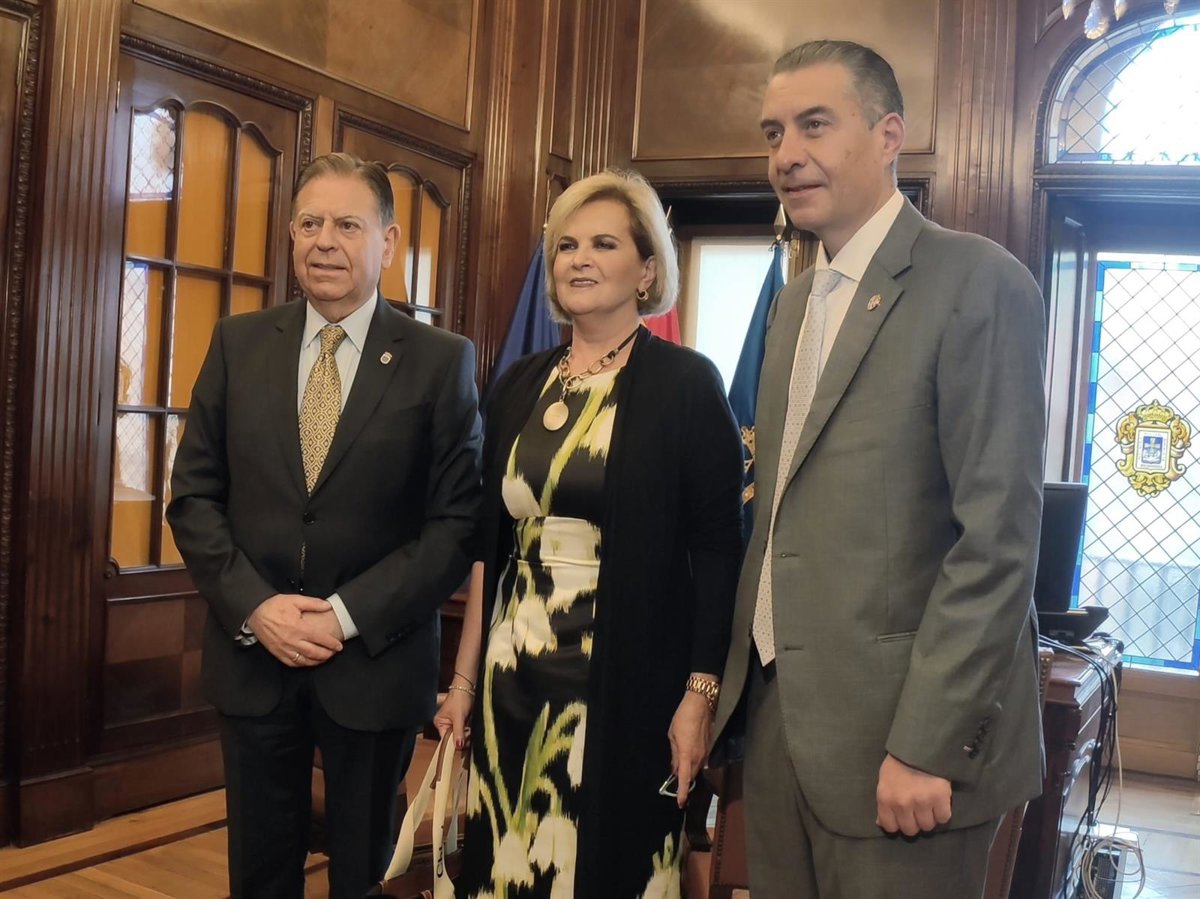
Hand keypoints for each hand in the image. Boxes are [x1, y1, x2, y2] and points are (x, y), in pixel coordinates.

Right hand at [247, 594, 343, 666]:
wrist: (255, 612)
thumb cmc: (274, 606)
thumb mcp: (295, 600)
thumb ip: (313, 603)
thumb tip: (327, 606)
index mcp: (298, 627)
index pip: (320, 639)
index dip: (332, 643)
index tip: (339, 646)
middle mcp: (292, 640)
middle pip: (314, 652)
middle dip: (327, 654)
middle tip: (334, 653)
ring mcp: (284, 648)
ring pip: (304, 660)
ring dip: (316, 661)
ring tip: (324, 658)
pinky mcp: (277, 652)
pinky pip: (291, 663)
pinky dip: (302, 664)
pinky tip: (308, 661)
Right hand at [433, 688, 473, 750]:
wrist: (468, 688)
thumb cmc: (459, 699)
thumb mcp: (458, 716)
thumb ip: (458, 731)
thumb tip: (458, 746)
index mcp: (440, 723)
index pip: (445, 739)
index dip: (453, 742)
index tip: (462, 744)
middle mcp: (445, 725)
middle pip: (453, 738)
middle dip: (462, 737)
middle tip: (468, 732)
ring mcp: (454, 724)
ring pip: (460, 736)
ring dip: (466, 734)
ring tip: (470, 728)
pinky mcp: (461, 722)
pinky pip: (465, 731)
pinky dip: (468, 731)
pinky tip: (471, 727)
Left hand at [668, 691, 712, 809]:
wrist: (701, 704)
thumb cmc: (683, 718)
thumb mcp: (672, 735)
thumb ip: (674, 754)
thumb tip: (676, 769)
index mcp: (687, 754)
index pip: (685, 779)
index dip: (683, 793)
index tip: (680, 804)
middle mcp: (698, 757)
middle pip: (692, 776)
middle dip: (685, 782)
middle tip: (677, 786)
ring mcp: (706, 753)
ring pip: (697, 769)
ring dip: (690, 772)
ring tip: (681, 770)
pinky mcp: (710, 748)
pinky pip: (701, 761)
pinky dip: (694, 763)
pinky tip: (689, 757)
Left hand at [875, 753, 951, 835]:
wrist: (921, 746)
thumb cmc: (899, 763)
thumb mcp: (884, 780)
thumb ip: (884, 803)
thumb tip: (880, 822)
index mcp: (885, 798)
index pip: (890, 826)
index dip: (897, 824)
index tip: (902, 818)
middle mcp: (902, 804)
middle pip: (910, 830)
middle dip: (914, 822)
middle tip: (917, 811)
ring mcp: (922, 802)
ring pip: (927, 826)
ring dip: (929, 818)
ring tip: (928, 805)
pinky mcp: (940, 799)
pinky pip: (943, 818)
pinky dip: (942, 813)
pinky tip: (939, 803)